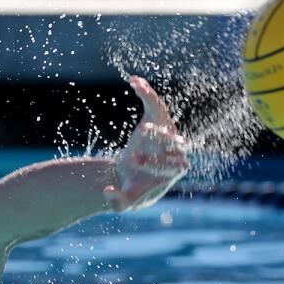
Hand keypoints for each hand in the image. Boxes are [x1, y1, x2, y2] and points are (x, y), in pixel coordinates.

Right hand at [104, 76, 189, 211]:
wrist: (133, 177)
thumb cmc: (134, 190)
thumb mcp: (126, 202)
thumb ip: (118, 203)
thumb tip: (107, 192)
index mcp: (175, 170)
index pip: (171, 164)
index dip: (154, 162)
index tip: (133, 160)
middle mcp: (177, 149)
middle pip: (172, 142)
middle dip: (155, 141)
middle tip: (136, 145)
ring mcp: (168, 132)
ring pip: (164, 117)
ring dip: (153, 109)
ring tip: (140, 101)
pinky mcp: (157, 119)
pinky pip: (154, 103)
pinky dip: (145, 91)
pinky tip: (134, 81)